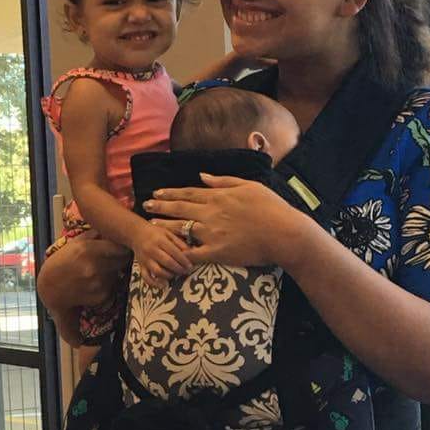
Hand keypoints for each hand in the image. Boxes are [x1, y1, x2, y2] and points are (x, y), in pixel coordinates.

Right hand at [36, 232, 129, 311]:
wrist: (50, 291)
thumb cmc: (60, 264)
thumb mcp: (73, 244)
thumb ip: (93, 235)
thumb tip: (110, 227)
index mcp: (87, 249)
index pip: (120, 246)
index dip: (122, 246)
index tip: (120, 246)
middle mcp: (95, 266)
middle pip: (123, 259)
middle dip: (119, 257)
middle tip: (108, 258)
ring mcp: (99, 282)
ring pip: (118, 272)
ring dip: (112, 271)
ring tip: (95, 271)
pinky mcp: (102, 296)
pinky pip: (112, 286)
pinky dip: (107, 284)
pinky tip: (92, 283)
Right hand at [132, 220, 192, 288]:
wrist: (136, 233)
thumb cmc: (156, 233)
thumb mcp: (168, 233)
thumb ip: (179, 242)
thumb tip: (191, 252)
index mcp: (160, 241)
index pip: (174, 252)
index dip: (184, 260)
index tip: (190, 266)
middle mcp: (152, 250)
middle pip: (167, 262)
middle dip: (179, 268)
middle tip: (186, 272)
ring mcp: (146, 259)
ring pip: (158, 271)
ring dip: (169, 275)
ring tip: (176, 275)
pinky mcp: (141, 266)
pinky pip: (146, 277)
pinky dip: (154, 284)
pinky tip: (164, 285)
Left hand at [144, 174, 305, 268]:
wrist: (283, 233)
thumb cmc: (272, 208)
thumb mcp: (249, 185)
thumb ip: (223, 180)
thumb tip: (202, 175)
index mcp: (219, 197)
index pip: (189, 193)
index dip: (171, 193)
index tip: (157, 192)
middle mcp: (211, 213)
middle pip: (179, 208)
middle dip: (160, 206)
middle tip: (145, 205)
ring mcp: (212, 233)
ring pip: (181, 229)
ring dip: (164, 226)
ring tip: (151, 225)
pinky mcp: (217, 252)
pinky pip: (193, 254)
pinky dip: (180, 254)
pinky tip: (168, 253)